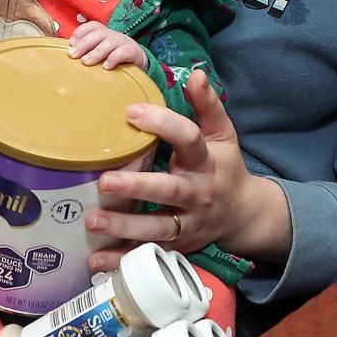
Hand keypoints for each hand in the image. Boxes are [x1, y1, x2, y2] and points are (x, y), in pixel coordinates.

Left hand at [68, 21, 147, 70]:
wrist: (140, 65)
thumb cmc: (115, 60)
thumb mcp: (101, 54)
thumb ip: (88, 53)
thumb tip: (69, 57)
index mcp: (105, 34)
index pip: (92, 26)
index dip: (80, 32)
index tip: (70, 43)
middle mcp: (114, 35)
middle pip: (99, 33)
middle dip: (84, 43)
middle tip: (73, 55)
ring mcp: (125, 42)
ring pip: (110, 42)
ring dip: (97, 52)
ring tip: (86, 62)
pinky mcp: (134, 52)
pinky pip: (124, 52)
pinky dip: (114, 58)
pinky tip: (106, 67)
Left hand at [85, 70, 290, 271]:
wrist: (244, 216)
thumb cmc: (224, 167)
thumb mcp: (223, 135)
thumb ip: (208, 105)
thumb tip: (197, 74)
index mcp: (205, 161)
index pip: (188, 139)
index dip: (162, 124)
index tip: (132, 111)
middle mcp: (196, 194)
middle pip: (168, 191)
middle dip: (136, 187)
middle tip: (104, 181)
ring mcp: (187, 224)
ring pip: (156, 229)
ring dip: (123, 226)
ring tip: (92, 220)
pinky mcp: (176, 248)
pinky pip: (147, 256)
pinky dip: (121, 262)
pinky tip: (95, 262)